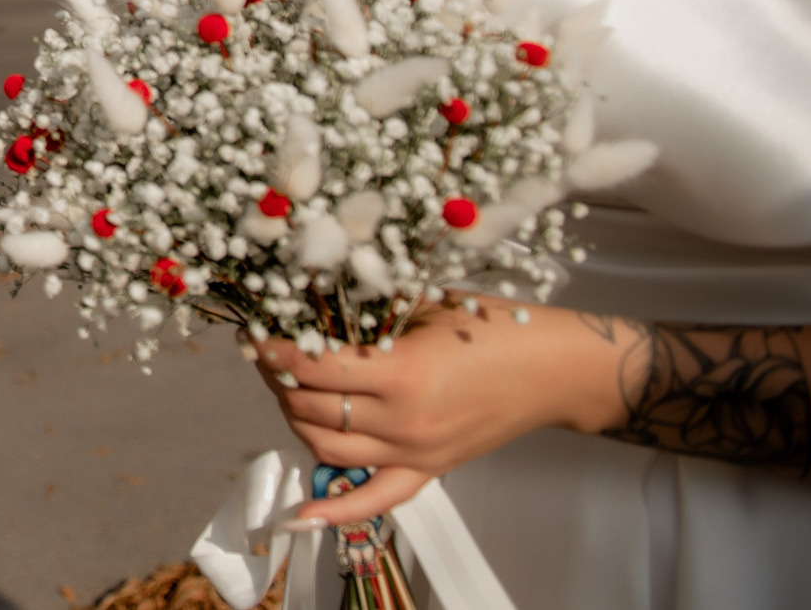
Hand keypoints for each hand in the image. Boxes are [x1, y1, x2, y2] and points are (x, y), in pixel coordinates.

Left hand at [252, 295, 627, 527]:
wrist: (554, 369)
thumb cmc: (497, 328)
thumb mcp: (424, 302)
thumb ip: (368, 307)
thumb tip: (305, 296)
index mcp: (402, 373)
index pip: (309, 367)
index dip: (273, 349)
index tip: (257, 331)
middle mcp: (404, 422)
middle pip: (309, 409)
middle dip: (277, 380)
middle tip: (267, 354)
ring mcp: (416, 452)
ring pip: (326, 449)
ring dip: (294, 420)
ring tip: (287, 390)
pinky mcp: (428, 471)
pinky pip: (374, 500)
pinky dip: (335, 510)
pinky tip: (303, 514)